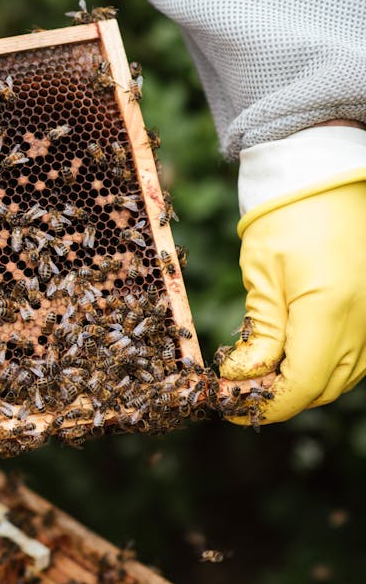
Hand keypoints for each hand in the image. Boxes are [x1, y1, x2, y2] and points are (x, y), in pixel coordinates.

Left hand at [218, 182, 365, 423]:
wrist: (322, 177)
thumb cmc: (284, 218)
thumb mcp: (262, 277)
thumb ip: (259, 333)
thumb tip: (242, 378)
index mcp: (330, 310)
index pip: (302, 385)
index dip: (265, 403)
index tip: (231, 406)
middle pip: (324, 387)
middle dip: (280, 396)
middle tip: (238, 391)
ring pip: (343, 376)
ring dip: (303, 383)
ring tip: (260, 375)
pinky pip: (357, 355)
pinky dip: (325, 364)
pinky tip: (293, 355)